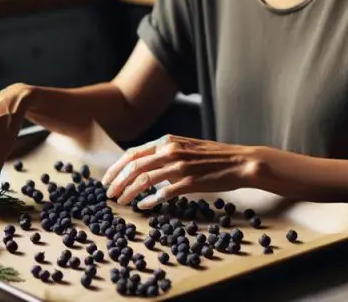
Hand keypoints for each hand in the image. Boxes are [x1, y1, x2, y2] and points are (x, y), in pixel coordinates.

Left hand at [101, 135, 261, 208]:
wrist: (240, 162)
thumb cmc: (213, 156)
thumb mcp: (185, 147)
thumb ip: (164, 154)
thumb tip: (145, 168)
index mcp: (167, 141)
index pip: (132, 154)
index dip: (116, 168)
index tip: (107, 180)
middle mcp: (170, 151)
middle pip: (133, 167)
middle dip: (117, 181)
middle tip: (109, 194)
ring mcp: (179, 166)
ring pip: (144, 180)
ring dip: (129, 192)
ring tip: (121, 201)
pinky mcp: (189, 182)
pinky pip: (163, 193)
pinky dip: (150, 200)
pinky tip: (144, 206)